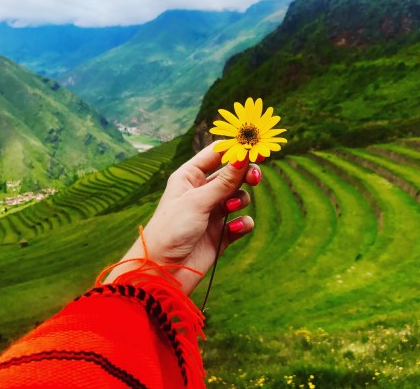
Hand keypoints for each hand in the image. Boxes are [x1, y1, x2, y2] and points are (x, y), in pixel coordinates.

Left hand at [104, 142, 261, 294]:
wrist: (163, 271)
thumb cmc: (171, 230)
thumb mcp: (197, 201)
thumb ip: (224, 181)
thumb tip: (244, 156)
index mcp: (190, 176)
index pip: (216, 153)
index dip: (235, 149)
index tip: (255, 147)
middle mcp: (203, 191)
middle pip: (233, 173)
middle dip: (245, 174)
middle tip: (254, 179)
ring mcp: (213, 211)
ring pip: (239, 196)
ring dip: (240, 200)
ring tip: (230, 208)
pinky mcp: (221, 232)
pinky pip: (241, 221)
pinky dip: (242, 223)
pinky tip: (234, 229)